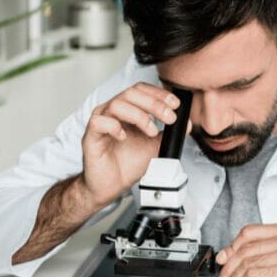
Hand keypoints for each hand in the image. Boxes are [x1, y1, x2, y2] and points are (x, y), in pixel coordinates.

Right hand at [77, 83, 185, 206]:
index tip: (175, 104)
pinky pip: (99, 122)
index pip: (141, 90)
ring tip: (151, 131)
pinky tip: (124, 136)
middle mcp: (112, 112)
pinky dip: (114, 126)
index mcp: (126, 110)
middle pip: (131, 93)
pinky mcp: (91, 136)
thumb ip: (167, 134)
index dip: (159, 94)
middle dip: (154, 103)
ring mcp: (101, 122)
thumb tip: (185, 124)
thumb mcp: (154, 147)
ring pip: (117, 104)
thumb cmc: (126, 165)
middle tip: (169, 117)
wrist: (111, 185)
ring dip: (139, 115)